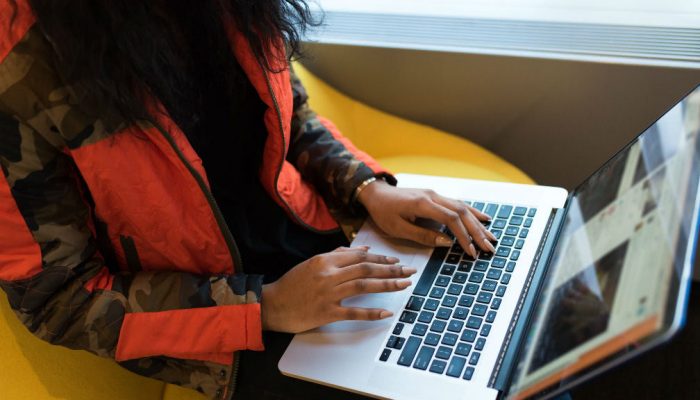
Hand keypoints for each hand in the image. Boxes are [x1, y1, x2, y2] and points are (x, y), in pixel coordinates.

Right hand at [261, 246, 416, 332]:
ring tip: (404, 285)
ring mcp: (327, 294)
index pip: (359, 257)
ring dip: (386, 285)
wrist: (273, 304)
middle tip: (409, 271)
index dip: (381, 259)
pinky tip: (386, 312)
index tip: (396, 262)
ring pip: (363, 286)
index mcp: (325, 260)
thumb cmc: (292, 284)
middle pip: (365, 269)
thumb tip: (363, 249)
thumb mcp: (313, 263)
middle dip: (390, 270)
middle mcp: (328, 274)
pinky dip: (370, 312)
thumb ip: (338, 254)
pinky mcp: (326, 313)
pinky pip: (353, 312)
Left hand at [358, 180, 496, 257]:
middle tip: (489, 248)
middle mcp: (433, 196)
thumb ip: (422, 235)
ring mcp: (436, 194)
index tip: (471, 251)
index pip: (451, 219)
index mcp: (422, 204)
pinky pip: (458, 203)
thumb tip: (447, 242)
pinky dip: (473, 212)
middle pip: (462, 212)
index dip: (464, 236)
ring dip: (478, 224)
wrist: (377, 194)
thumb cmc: (383, 212)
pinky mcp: (436, 196)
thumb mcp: (397, 228)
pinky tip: (485, 219)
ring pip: (463, 208)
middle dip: (477, 232)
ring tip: (491, 238)